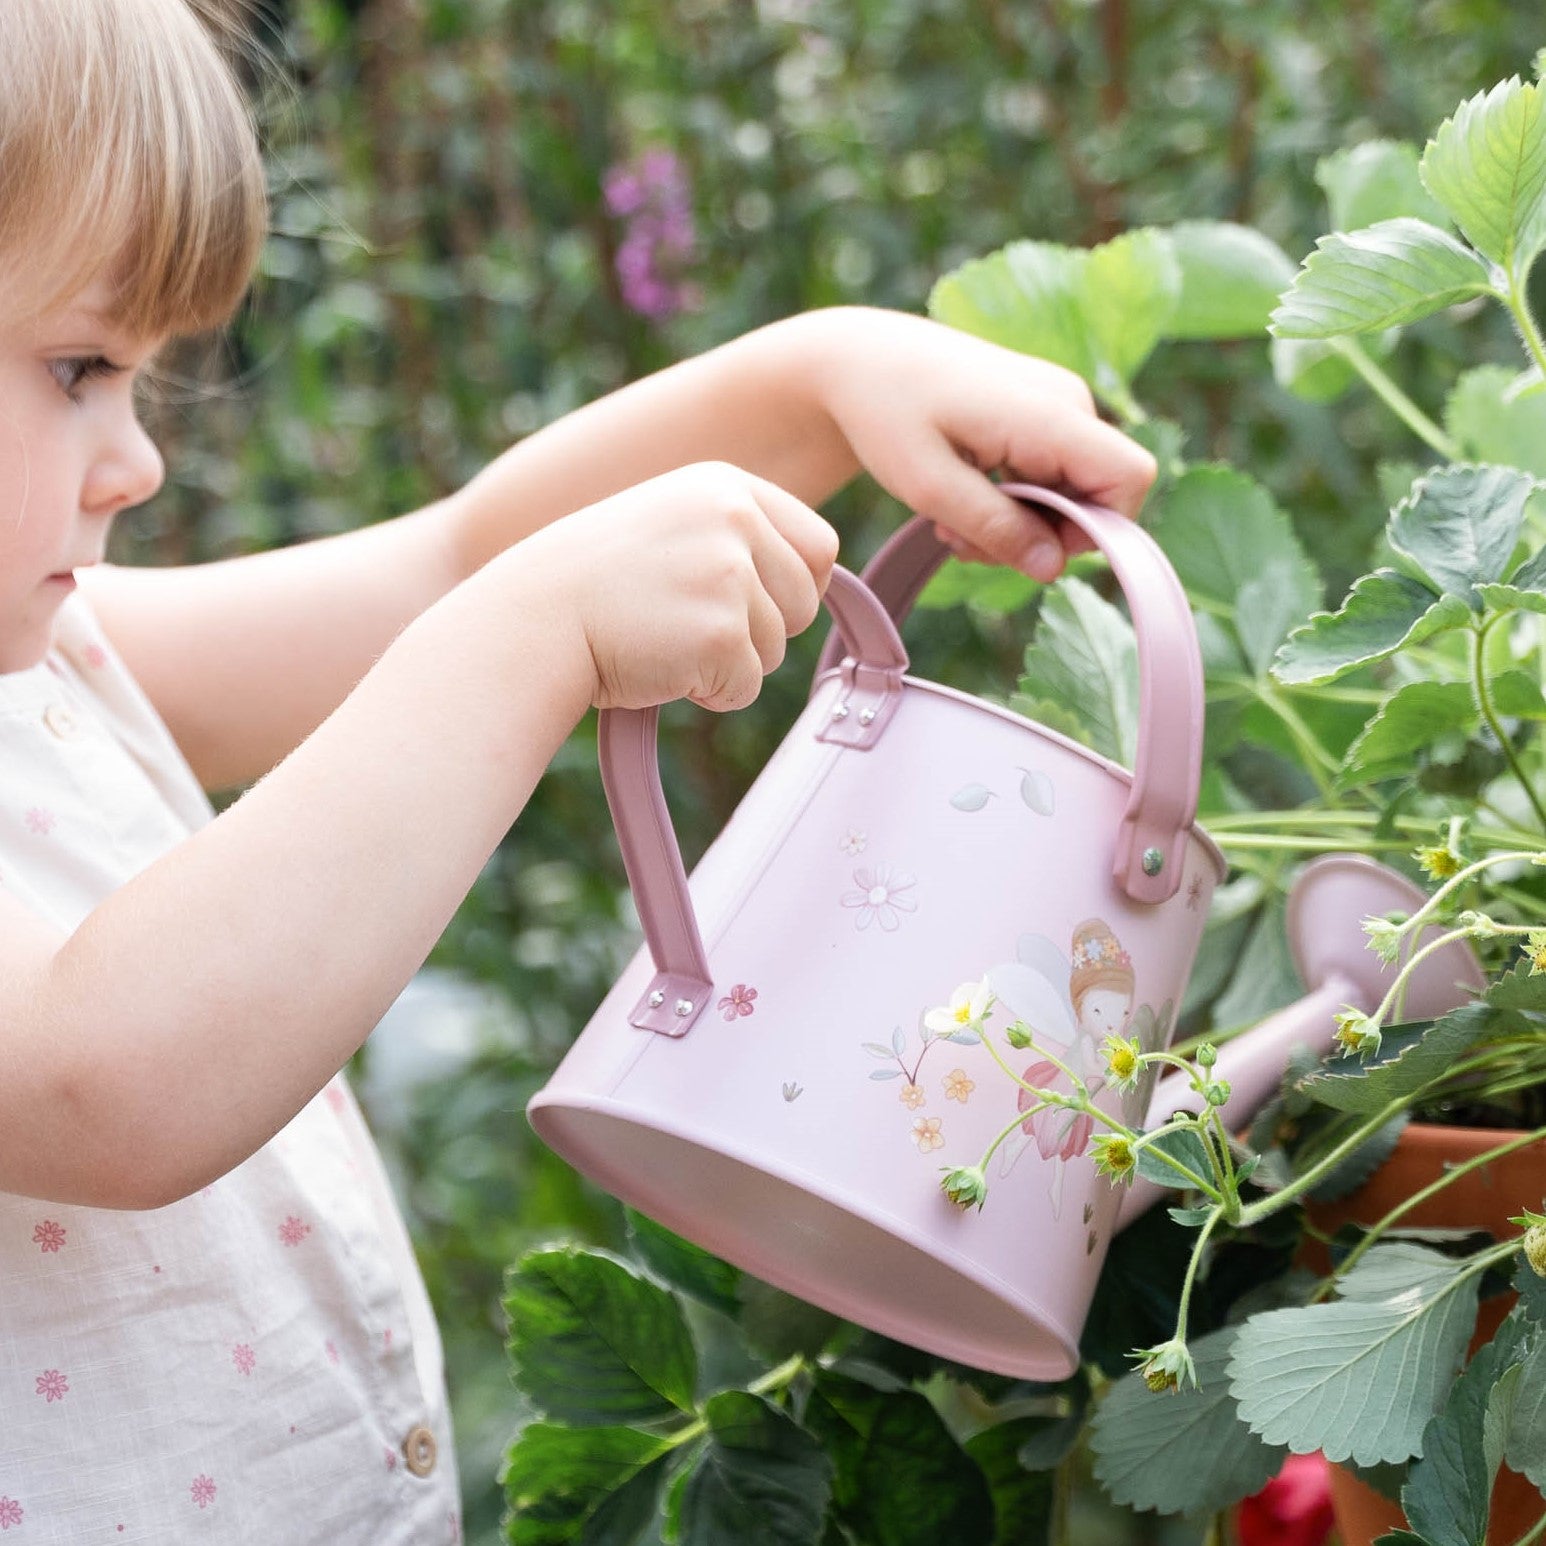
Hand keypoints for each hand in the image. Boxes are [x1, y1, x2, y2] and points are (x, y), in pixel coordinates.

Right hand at [522, 462, 837, 712]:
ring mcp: (730, 574)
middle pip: (806, 601)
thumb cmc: (593, 585)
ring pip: (775, 648)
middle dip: (763, 629)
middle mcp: (735, 519)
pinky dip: (708, 692)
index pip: (818, 545)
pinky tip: (658, 665)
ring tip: (663, 639)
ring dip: (728, 662)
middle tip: (692, 626)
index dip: (792, 586)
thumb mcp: (669, 527)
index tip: (750, 603)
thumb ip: (734, 537)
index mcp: (725, 486)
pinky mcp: (721, 632)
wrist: (531, 621)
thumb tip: (816, 577)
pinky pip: (746, 687)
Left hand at [797, 308, 1156, 580]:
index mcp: (1049, 412)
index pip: (1129, 477)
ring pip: (1069, 494)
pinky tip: (961, 501)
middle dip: (1039, 537)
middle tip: (964, 544)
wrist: (861, 359)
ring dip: (1015, 525)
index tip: (1031, 549)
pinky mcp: (1041, 414)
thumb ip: (995, 527)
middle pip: (1095, 497)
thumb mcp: (929, 486)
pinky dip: (1011, 503)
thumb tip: (1052, 568)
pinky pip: (1050, 477)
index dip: (1099, 529)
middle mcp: (1067, 402)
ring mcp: (1057, 405)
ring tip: (951, 525)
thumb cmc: (886, 413)